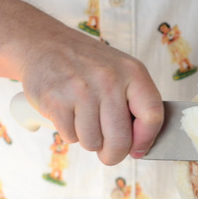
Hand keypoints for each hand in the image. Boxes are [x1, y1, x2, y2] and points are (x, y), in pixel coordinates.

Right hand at [19, 28, 162, 165]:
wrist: (45, 43)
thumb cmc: (88, 65)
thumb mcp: (121, 72)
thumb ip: (135, 105)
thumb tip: (140, 147)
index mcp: (132, 72)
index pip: (152, 115)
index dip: (146, 140)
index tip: (138, 150)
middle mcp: (109, 79)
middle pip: (120, 139)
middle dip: (113, 154)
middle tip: (108, 153)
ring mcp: (81, 89)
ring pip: (93, 143)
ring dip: (89, 141)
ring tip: (84, 121)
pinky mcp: (56, 100)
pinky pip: (70, 137)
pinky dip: (70, 133)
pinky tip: (69, 114)